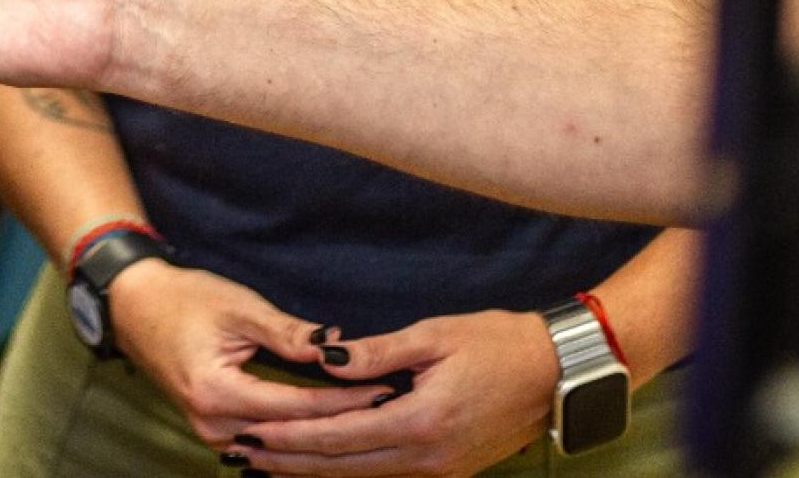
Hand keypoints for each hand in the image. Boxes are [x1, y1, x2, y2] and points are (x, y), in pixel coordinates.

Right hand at [103, 261, 378, 451]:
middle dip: (340, 421)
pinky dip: (295, 434)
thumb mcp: (239, 307)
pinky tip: (329, 426)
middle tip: (386, 406)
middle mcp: (211, 424)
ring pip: (277, 444)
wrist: (135, 306)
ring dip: (320, 432)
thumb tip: (337, 350)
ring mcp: (209, 433)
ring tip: (366, 417)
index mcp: (216, 392)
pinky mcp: (212, 430)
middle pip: (291, 432)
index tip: (382, 390)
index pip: (297, 407)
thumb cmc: (185, 299)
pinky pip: (262, 441)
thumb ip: (288, 334)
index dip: (343, 400)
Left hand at [229, 309, 558, 475]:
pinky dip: (348, 470)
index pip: (336, 435)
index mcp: (418, 421)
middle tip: (243, 456)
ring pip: (362, 477)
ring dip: (313, 472)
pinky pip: (387, 476)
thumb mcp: (433, 335)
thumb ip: (376, 353)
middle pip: (342, 467)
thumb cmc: (496, 343)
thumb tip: (322, 358)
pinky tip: (322, 465)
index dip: (289, 437)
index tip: (250, 434)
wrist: (556, 373)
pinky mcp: (449, 471)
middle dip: (289, 463)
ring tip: (269, 465)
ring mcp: (440, 470)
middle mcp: (427, 457)